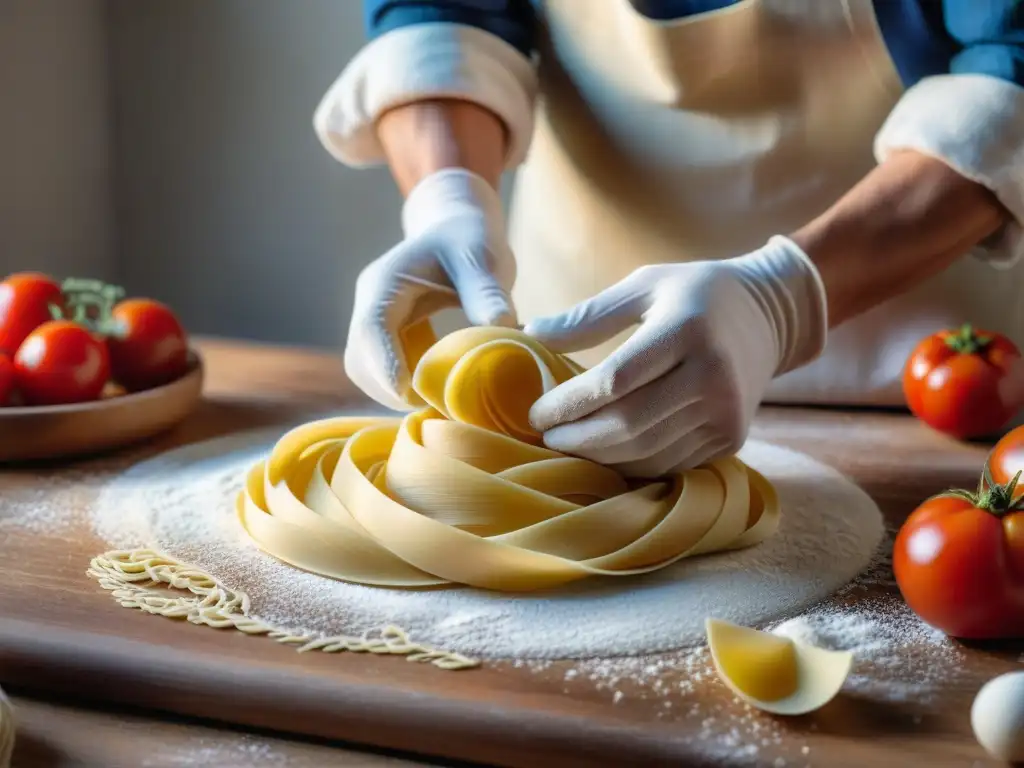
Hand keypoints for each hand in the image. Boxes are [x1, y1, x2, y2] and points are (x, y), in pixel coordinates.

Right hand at [345, 168, 515, 409]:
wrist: (456, 227)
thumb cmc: (470, 237)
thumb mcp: (482, 256)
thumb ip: (487, 290)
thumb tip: (502, 327)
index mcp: (385, 282)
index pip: (372, 330)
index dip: (386, 366)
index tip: (410, 395)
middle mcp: (371, 304)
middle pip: (360, 361)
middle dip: (392, 389)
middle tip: (439, 405)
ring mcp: (373, 322)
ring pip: (366, 372)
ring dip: (397, 393)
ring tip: (442, 400)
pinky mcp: (387, 337)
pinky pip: (384, 371)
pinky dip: (406, 386)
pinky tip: (440, 388)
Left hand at [524, 237, 827, 476]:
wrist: (768, 316)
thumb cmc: (693, 295)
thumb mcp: (644, 285)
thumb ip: (590, 315)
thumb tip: (531, 336)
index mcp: (687, 329)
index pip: (615, 380)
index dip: (569, 403)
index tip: (535, 411)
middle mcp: (712, 375)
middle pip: (629, 424)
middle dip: (578, 439)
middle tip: (545, 438)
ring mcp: (725, 413)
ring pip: (647, 452)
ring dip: (599, 457)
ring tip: (568, 446)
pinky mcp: (731, 438)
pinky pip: (670, 463)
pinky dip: (630, 464)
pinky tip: (604, 455)